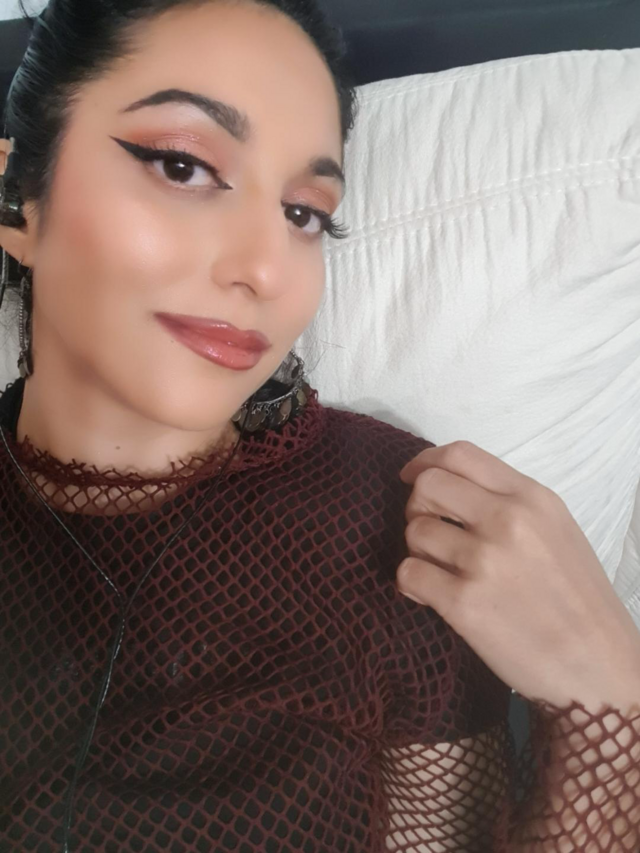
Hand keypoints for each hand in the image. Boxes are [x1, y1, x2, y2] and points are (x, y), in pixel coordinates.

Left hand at [397, 441, 639, 712]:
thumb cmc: (578, 601)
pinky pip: (408, 574)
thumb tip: (451, 489)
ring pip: (414, 531)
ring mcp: (484, 560)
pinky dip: (411, 585)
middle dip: (416, 505)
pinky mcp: (463, 602)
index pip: (460, 454)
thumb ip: (510, 503)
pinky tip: (431, 597)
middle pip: (428, 485)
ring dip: (418, 551)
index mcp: (532, 497)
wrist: (597, 669)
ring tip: (441, 572)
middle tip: (429, 531)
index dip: (425, 461)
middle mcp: (507, 520)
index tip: (412, 477)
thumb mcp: (556, 530)